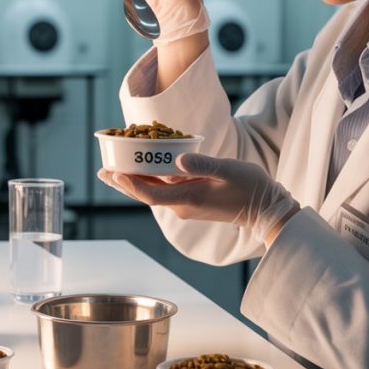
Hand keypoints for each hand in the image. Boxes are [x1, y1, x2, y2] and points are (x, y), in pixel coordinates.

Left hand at [98, 153, 298, 242]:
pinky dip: (150, 181)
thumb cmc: (250, 187)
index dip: (128, 183)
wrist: (266, 208)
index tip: (111, 172)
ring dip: (134, 182)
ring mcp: (186, 205)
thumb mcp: (227, 170)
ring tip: (114, 171)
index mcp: (187, 198)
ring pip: (153, 193)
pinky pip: (165, 191)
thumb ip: (202, 165)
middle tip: (102, 170)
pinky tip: (144, 172)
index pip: (149, 193)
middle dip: (123, 183)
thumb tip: (177, 160)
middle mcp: (182, 205)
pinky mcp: (192, 201)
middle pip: (145, 194)